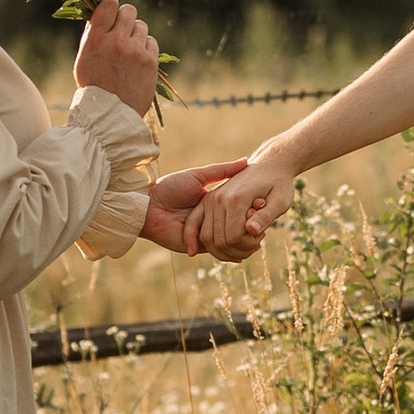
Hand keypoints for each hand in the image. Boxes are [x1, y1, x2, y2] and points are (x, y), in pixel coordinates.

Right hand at [75, 0, 162, 115]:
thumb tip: (103, 12)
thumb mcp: (84, 57)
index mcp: (96, 39)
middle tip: (121, 31)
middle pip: (128, 11)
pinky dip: (145, 47)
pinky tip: (138, 60)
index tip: (111, 9)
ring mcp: (135, 51)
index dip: (110, 3)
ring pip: (141, 26)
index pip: (108, 4)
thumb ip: (93, 34)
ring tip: (128, 50)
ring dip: (135, 34)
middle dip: (125, 18)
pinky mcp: (150, 61)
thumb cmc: (93, 85)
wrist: (109, 114)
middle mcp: (116, 42)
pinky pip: (151, 41)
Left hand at [143, 160, 258, 259]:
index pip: (238, 208)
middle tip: (265, 220)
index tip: (265, 201)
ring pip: (231, 241)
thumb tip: (246, 161)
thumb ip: (221, 171)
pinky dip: (233, 252)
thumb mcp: (199, 176)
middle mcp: (210, 219)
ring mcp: (205, 234)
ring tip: (259, 235)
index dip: (252, 207)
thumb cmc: (170, 187)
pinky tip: (246, 248)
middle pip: (237, 225)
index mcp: (212, 203)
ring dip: (245, 240)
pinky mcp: (199, 247)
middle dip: (252, 225)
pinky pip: (219, 252)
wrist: (148, 207)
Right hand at [194, 144, 302, 252]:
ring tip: (243, 244)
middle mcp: (218, 199)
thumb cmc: (279, 184)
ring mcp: (209, 199)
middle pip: (219, 242)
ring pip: (207, 238)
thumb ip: (267, 215)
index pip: (234, 238)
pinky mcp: (206, 201)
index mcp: (237, 199)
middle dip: (237, 250)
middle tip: (254, 242)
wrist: (268, 165)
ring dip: (223, 250)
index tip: (261, 237)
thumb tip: (251, 230)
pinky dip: (201, 241)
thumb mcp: (281, 200)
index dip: (248, 245)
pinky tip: (218, 248)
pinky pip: (196, 226)